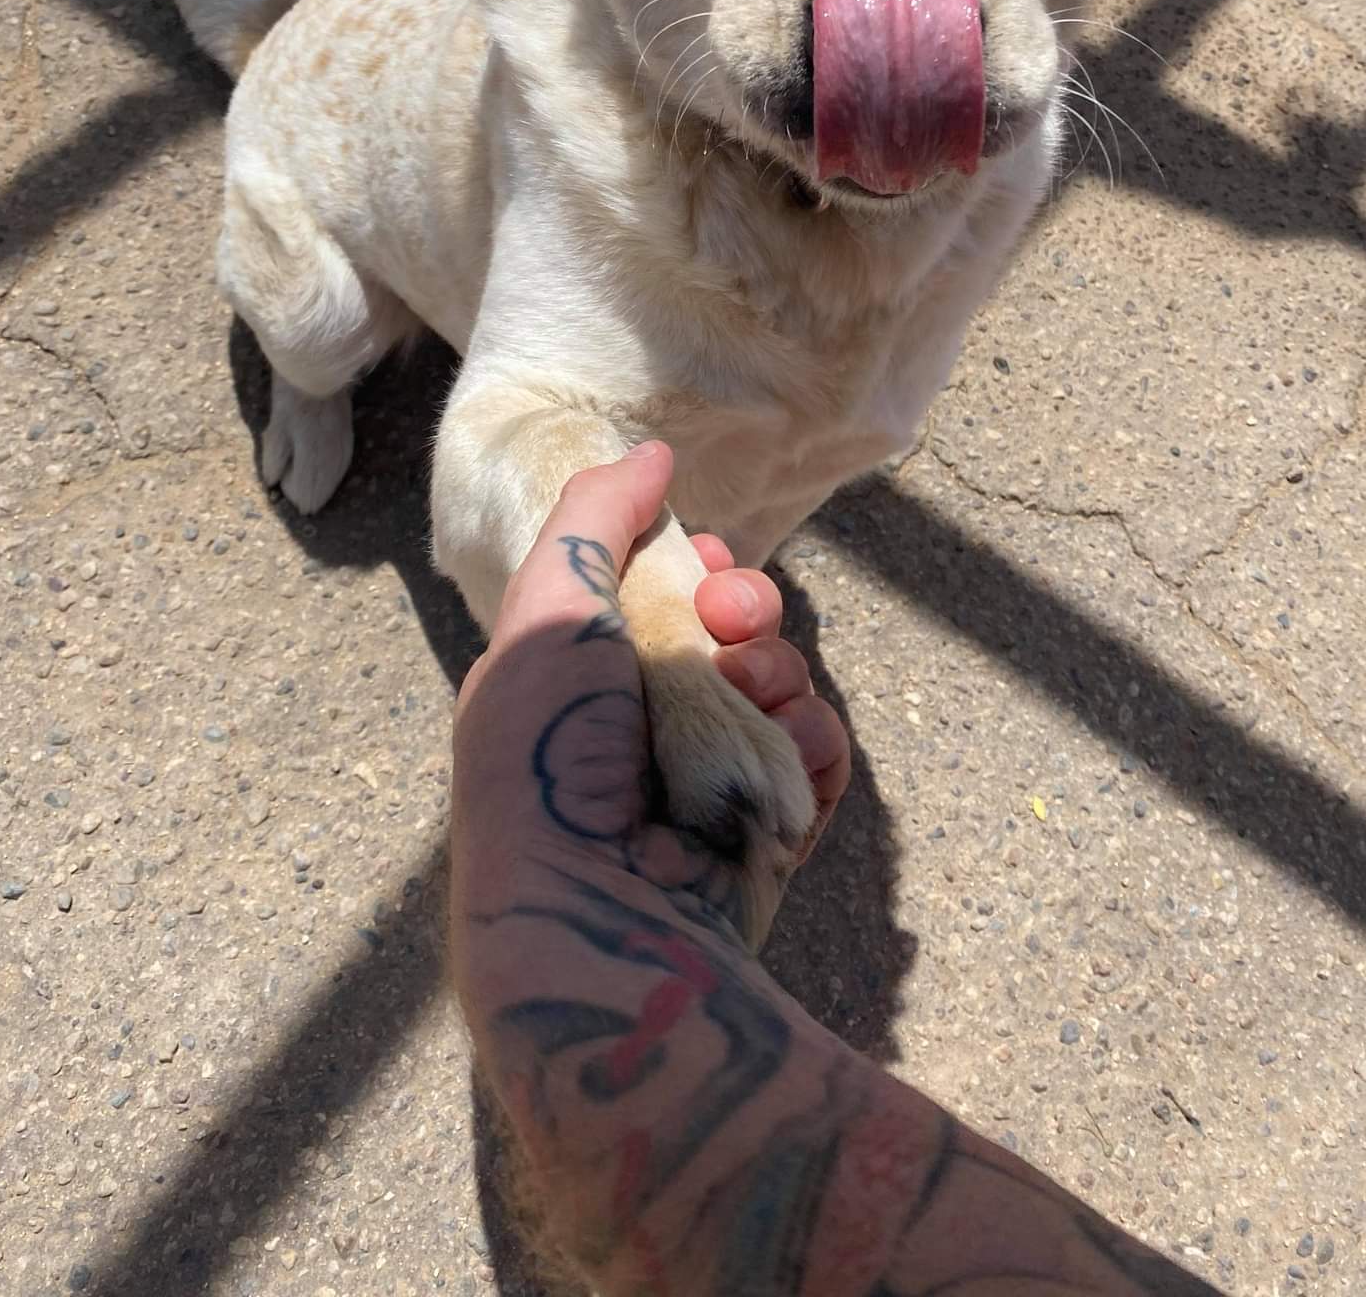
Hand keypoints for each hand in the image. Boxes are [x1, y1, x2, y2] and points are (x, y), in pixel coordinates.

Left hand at [451, 442, 847, 937]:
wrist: (592, 910)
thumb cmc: (548, 751)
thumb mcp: (548, 605)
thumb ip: (596, 515)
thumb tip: (654, 454)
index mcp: (580, 677)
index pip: (656, 594)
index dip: (689, 561)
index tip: (699, 552)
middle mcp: (644, 727)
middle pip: (729, 626)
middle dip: (744, 604)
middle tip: (731, 618)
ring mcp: (711, 780)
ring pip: (781, 682)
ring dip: (777, 668)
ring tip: (753, 689)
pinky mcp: (768, 828)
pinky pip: (817, 753)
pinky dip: (810, 739)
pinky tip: (787, 746)